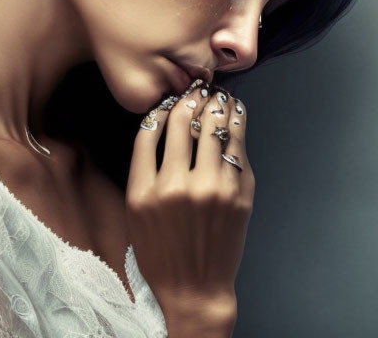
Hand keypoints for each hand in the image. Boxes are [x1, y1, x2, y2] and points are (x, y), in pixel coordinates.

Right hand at [125, 82, 253, 331]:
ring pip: (217, 128)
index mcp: (146, 190)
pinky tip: (236, 116)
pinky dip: (238, 127)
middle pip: (185, 121)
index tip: (170, 99)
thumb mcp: (136, 210)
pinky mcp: (241, 195)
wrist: (195, 289)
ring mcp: (214, 190)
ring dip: (219, 105)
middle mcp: (179, 186)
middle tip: (198, 87)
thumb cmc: (162, 251)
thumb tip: (159, 121)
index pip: (151, 129)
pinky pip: (239, 150)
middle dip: (192, 98)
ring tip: (220, 94)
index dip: (162, 107)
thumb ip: (143, 167)